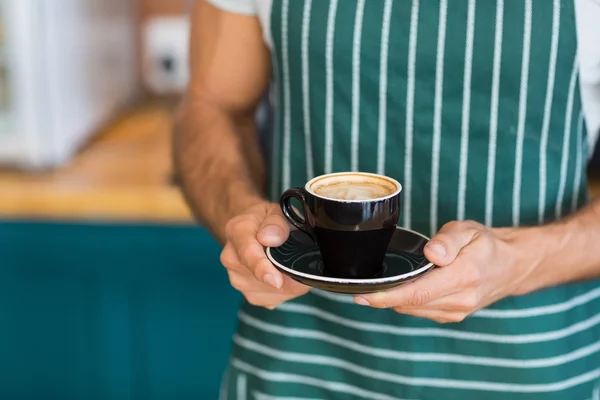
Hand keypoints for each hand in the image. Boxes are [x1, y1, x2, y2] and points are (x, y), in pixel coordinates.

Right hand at [220, 202, 309, 308]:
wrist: (253, 228)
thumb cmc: (267, 220)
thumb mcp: (277, 211)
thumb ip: (277, 223)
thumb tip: (272, 238)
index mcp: (237, 232)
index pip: (247, 254)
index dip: (262, 268)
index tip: (276, 280)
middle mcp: (231, 258)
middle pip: (262, 279)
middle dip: (287, 275)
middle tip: (300, 260)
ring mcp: (236, 279)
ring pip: (271, 293)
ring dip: (288, 284)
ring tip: (290, 264)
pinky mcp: (247, 294)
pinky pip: (273, 299)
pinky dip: (285, 292)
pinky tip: (284, 276)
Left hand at [353, 220, 536, 322]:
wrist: (510, 266)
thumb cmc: (486, 245)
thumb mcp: (469, 230)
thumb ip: (449, 240)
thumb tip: (432, 253)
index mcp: (464, 277)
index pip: (418, 292)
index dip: (387, 296)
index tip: (364, 296)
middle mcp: (461, 300)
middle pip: (411, 304)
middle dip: (382, 299)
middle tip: (359, 289)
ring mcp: (457, 312)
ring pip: (414, 310)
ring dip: (394, 301)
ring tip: (377, 287)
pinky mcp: (452, 316)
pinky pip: (421, 311)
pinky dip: (407, 302)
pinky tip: (400, 289)